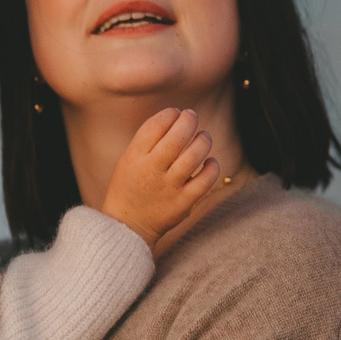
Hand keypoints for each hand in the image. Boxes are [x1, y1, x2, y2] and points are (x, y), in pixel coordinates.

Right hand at [98, 107, 219, 246]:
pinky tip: (209, 161)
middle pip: (178, 137)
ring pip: (195, 155)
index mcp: (134, 157)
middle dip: (189, 120)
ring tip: (203, 136)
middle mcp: (151, 170)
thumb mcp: (128, 160)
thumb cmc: (130, 187)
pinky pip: (206, 179)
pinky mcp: (184, 202)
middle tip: (192, 116)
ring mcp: (169, 187)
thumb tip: (177, 118)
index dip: (170, 114)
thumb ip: (148, 140)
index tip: (175, 113)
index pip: (156, 125)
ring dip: (204, 139)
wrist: (128, 226)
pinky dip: (212, 166)